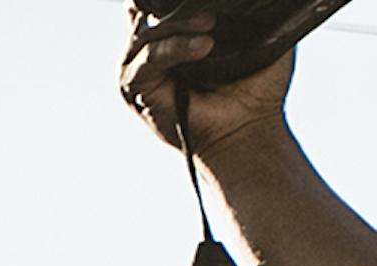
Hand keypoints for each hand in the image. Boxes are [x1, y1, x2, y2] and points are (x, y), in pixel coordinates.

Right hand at [121, 1, 292, 158]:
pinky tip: (203, 47)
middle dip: (173, 5)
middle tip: (210, 12)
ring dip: (178, 24)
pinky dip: (173, 49)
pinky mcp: (135, 88)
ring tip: (210, 26)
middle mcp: (153, 48)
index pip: (159, 2)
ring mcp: (140, 67)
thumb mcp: (257, 36)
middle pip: (146, 9)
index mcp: (176, 33)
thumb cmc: (255, 89)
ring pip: (148, 30)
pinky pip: (146, 59)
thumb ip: (245, 11)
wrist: (248, 128)